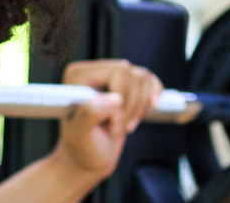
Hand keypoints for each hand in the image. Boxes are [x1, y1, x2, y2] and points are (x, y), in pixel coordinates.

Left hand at [50, 59, 164, 181]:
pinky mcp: (126, 85)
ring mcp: (111, 77)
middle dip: (131, 106)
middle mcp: (94, 71)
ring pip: (144, 79)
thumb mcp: (80, 135)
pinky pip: (150, 81)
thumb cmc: (82, 148)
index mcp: (77, 75)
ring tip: (124, 126)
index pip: (118, 71)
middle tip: (117, 127)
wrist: (89, 158)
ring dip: (140, 108)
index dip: (123, 97)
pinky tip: (147, 112)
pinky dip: (152, 99)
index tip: (112, 123)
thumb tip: (115, 98)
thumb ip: (91, 113)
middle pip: (134, 75)